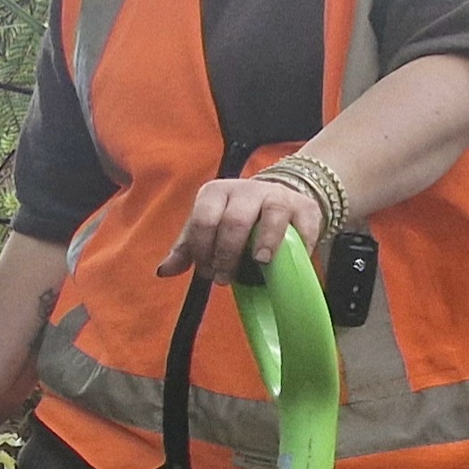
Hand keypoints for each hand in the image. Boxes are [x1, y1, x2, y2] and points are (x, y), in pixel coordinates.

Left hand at [158, 171, 327, 284]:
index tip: (206, 271)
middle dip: (228, 253)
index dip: (202, 249)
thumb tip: (164, 271)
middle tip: (225, 278)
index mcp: (216, 193)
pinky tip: (288, 261)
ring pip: (272, 214)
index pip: (204, 219)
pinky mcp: (304, 208)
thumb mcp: (208, 230)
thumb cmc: (235, 220)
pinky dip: (298, 245)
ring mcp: (277, 196)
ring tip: (260, 263)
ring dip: (265, 242)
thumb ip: (187, 250)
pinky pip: (303, 225)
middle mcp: (246, 190)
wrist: (277, 202)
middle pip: (235, 220)